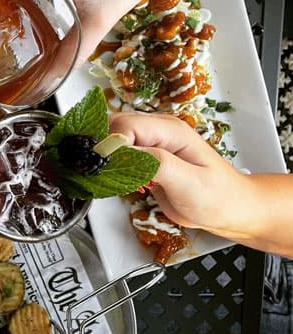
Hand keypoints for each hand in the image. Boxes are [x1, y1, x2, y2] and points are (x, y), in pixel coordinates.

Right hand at [108, 112, 249, 233]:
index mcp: (171, 131)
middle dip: (104, 149)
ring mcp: (151, 143)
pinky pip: (120, 153)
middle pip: (114, 126)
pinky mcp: (146, 158)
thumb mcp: (190, 183)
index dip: (111, 144)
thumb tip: (128, 152)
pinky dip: (113, 166)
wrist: (229, 208)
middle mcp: (159, 131)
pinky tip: (121, 180)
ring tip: (114, 178)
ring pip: (113, 138)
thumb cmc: (217, 196)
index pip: (127, 125)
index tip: (105, 167)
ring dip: (107, 157)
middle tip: (105, 174)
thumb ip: (158, 164)